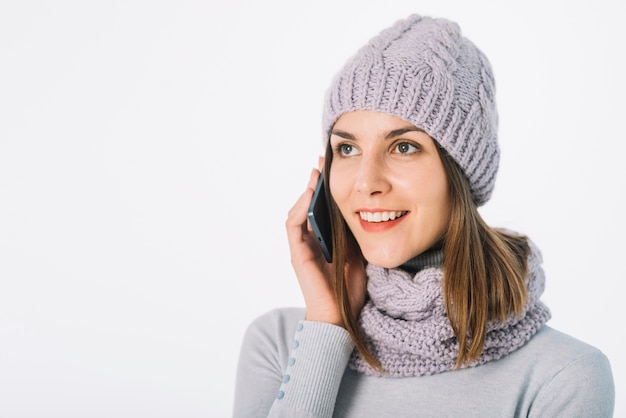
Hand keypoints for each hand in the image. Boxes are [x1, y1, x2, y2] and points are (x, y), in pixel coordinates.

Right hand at [285, 166, 366, 326]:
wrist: (340, 316)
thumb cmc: (348, 289)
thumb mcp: (358, 253)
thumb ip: (355, 234)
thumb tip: (367, 210)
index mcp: (323, 240)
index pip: (320, 208)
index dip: (324, 188)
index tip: (333, 168)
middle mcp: (309, 241)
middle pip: (307, 206)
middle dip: (314, 183)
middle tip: (322, 162)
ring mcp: (301, 247)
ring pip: (298, 212)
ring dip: (305, 191)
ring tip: (316, 174)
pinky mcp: (297, 253)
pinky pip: (293, 225)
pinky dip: (300, 208)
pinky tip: (310, 194)